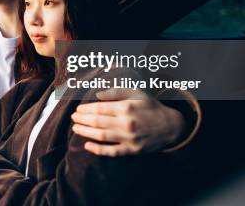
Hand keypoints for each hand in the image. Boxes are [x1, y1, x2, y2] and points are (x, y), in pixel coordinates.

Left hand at [70, 88, 184, 155]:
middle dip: (82, 120)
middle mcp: (127, 123)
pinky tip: (87, 145)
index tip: (77, 109)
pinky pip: (112, 152)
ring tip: (76, 128)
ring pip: (101, 136)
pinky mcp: (132, 150)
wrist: (171, 126)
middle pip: (97, 122)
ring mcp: (129, 138)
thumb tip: (96, 95)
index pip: (99, 108)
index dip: (85, 109)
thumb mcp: (136, 93)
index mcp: (127, 107)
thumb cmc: (150, 107)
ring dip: (85, 132)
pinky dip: (98, 150)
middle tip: (73, 118)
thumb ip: (116, 92)